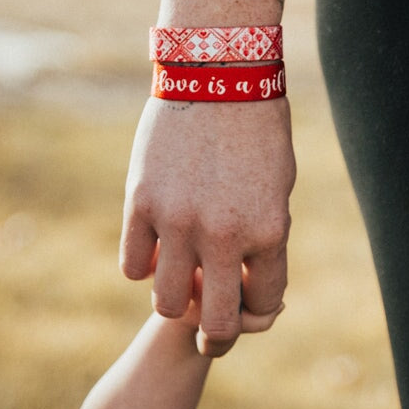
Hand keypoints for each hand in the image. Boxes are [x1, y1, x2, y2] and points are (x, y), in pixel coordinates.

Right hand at [121, 95, 295, 355]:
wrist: (218, 70)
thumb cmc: (257, 128)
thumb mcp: (276, 188)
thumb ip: (261, 238)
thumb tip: (238, 282)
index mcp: (269, 231)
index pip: (265, 302)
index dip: (257, 306)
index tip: (248, 296)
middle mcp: (223, 236)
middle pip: (215, 324)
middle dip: (215, 338)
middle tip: (209, 333)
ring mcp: (178, 221)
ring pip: (165, 301)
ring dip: (173, 298)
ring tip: (179, 278)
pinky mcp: (140, 203)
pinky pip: (132, 265)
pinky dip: (143, 263)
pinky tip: (155, 245)